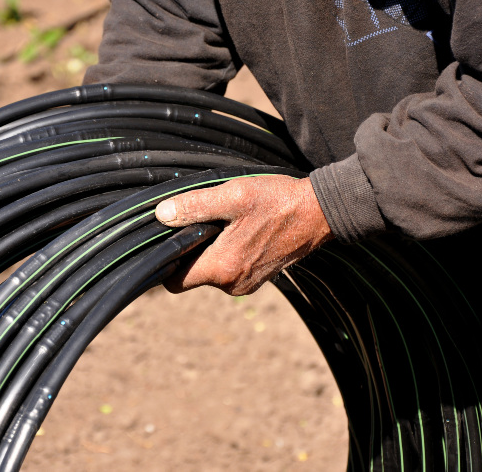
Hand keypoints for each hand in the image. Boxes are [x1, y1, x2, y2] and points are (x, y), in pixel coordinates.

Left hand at [155, 175, 332, 295]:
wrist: (319, 213)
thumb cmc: (277, 202)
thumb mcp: (233, 196)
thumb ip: (195, 206)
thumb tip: (162, 214)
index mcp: (222, 268)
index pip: (175, 281)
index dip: (166, 261)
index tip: (169, 239)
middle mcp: (232, 284)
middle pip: (192, 275)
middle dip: (191, 250)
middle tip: (203, 220)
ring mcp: (247, 284)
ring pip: (211, 271)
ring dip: (210, 250)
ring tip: (226, 222)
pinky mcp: (258, 278)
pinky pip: (229, 270)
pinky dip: (227, 252)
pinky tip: (240, 230)